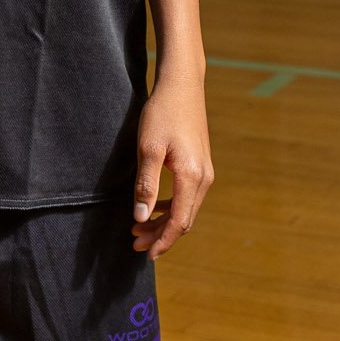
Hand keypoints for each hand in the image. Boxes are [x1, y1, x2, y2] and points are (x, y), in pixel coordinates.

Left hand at [131, 71, 212, 257]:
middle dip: (160, 235)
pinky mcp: (201, 165)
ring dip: (164, 222)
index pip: (179, 222)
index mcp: (192, 177)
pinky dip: (171, 208)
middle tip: (134, 243)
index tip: (145, 254)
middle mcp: (204, 178)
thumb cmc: (162, 114)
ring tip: (139, 228)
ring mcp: (205, 172)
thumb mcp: (148, 148)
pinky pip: (188, 197)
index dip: (162, 241)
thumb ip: (146, 184)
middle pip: (184, 220)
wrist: (182, 86)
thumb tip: (141, 217)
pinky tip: (153, 207)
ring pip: (186, 210)